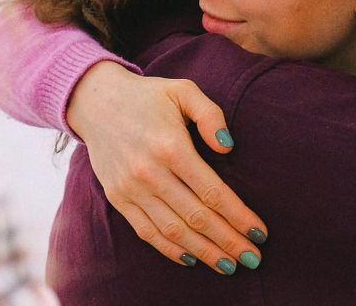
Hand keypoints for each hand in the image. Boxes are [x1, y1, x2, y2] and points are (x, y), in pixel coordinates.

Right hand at [66, 61, 267, 273]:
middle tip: (254, 259)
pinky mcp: (118, 198)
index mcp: (171, 147)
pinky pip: (146, 232)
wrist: (95, 101)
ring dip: (204, 252)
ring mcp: (131, 189)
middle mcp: (150, 173)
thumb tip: (229, 148)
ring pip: (173, 231)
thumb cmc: (148, 97)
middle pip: (197, 217)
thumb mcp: (183, 91)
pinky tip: (192, 258)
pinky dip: (169, 249)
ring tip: (228, 265)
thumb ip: (211, 115)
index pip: (213, 192)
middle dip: (228, 241)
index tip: (260, 233)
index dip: (239, 216)